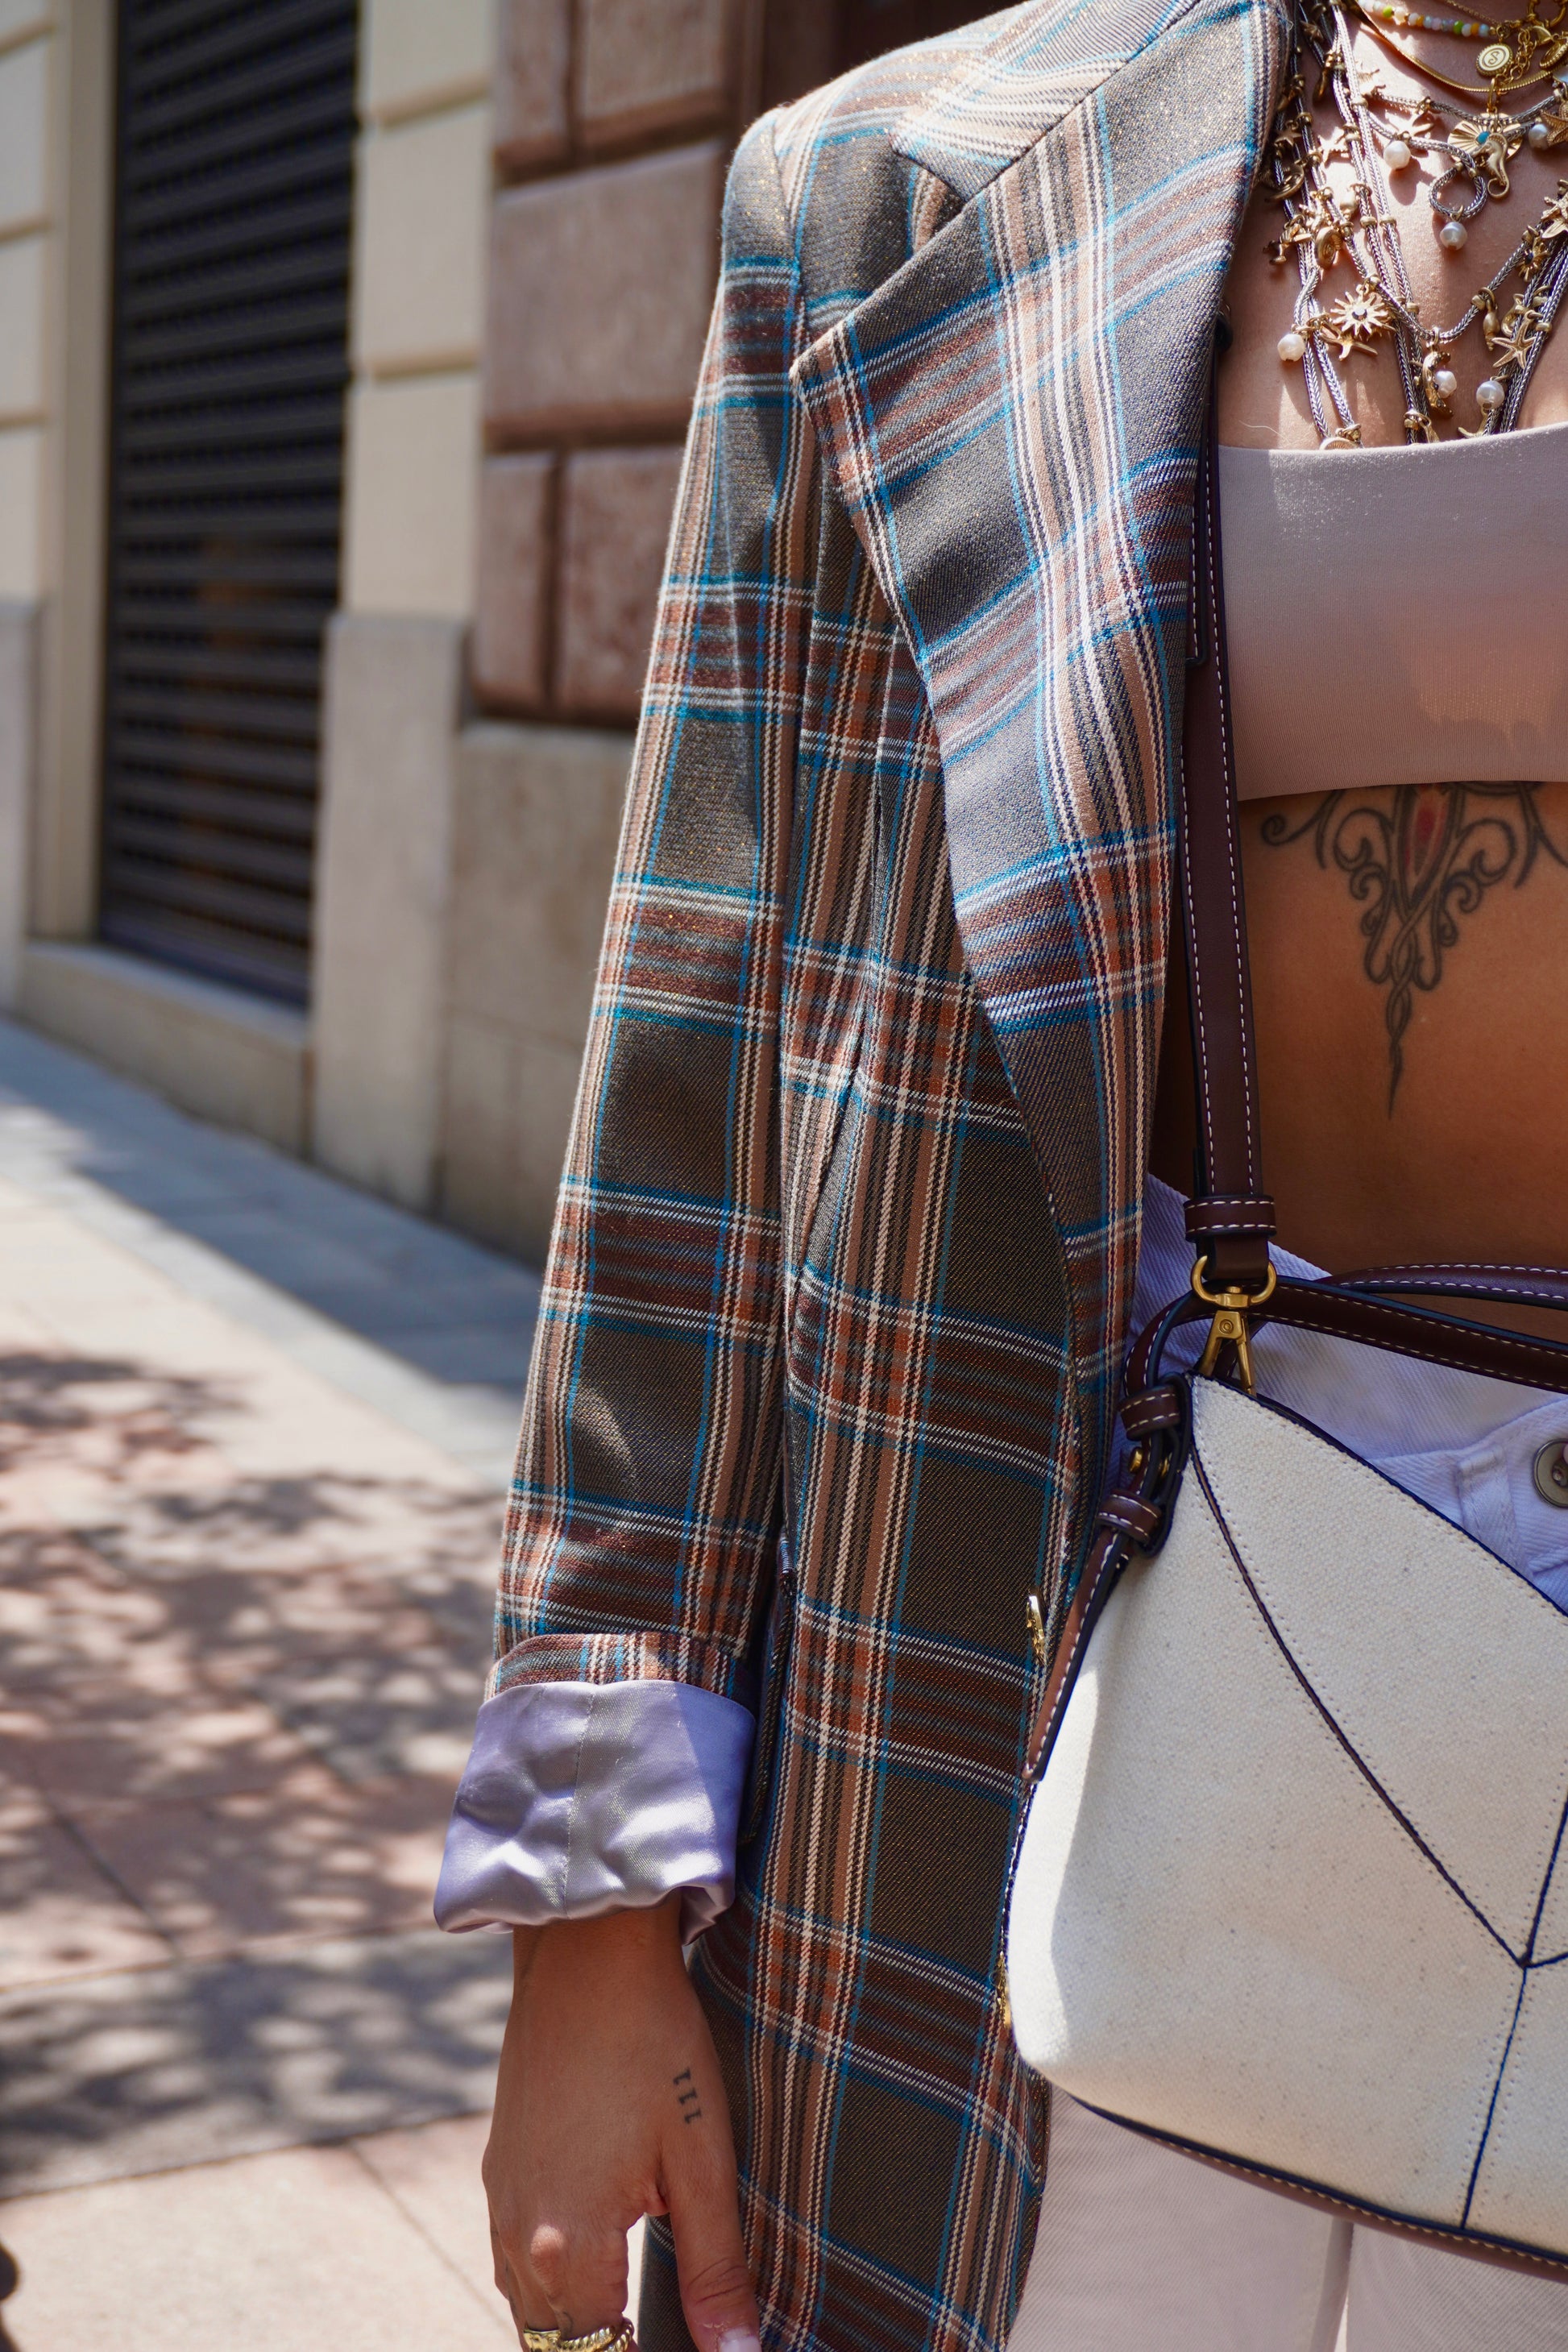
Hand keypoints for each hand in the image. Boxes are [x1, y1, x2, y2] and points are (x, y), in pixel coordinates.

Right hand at [484, 1896, 759, 2351]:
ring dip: (571, 2330)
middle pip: (554, 2345)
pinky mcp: (498, 2166)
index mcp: (568, 2243)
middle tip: (659, 2336)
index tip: (684, 2350)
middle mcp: (519, 2233)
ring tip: (629, 2326)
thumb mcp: (702, 2162)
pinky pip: (511, 2260)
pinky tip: (587, 2269)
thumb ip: (716, 2274)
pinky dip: (545, 2286)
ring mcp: (500, 2198)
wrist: (588, 1953)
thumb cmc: (656, 2046)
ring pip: (526, 2308)